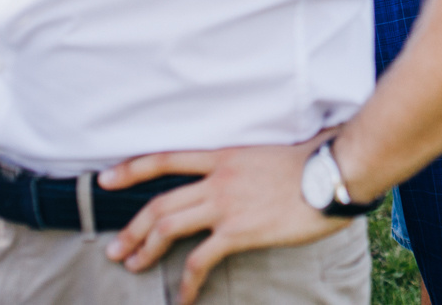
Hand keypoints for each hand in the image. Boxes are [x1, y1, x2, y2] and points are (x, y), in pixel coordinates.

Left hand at [101, 142, 339, 303]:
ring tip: (133, 267)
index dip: (132, 169)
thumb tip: (253, 172)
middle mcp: (219, 178)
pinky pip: (199, 260)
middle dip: (132, 229)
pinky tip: (183, 298)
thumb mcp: (275, 152)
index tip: (105, 179)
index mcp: (225, 156)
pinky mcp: (239, 231)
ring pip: (168, 227)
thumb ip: (253, 163)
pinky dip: (186, 282)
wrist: (336, 171)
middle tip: (115, 249)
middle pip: (160, 203)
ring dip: (145, 250)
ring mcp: (226, 205)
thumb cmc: (317, 161)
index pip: (167, 158)